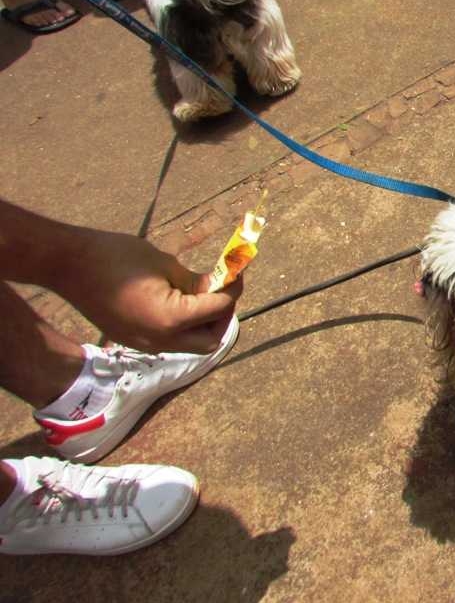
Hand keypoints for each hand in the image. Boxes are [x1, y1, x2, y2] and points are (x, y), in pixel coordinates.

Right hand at [54, 228, 242, 353]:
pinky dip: (183, 326)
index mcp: (171, 319)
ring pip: (190, 344)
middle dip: (223, 317)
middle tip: (224, 291)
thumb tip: (218, 286)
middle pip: (209, 341)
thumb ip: (195, 281)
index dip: (233, 290)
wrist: (67, 265)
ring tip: (203, 294)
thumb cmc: (116, 257)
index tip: (238, 272)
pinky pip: (170, 341)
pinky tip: (182, 302)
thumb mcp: (165, 264)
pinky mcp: (133, 340)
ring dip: (203, 324)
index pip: (218, 310)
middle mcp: (160, 340)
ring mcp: (145, 344)